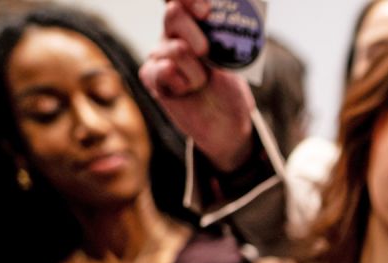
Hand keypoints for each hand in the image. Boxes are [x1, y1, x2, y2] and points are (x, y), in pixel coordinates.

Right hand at [139, 0, 255, 171]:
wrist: (225, 125)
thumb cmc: (231, 90)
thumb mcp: (236, 66)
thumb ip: (224, 45)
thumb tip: (217, 30)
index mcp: (195, 26)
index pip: (183, 0)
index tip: (206, 10)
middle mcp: (173, 34)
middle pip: (173, 14)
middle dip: (195, 33)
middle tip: (206, 53)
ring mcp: (160, 54)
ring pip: (175, 49)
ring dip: (197, 72)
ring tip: (201, 83)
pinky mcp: (151, 75)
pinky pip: (163, 71)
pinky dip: (182, 84)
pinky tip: (185, 91)